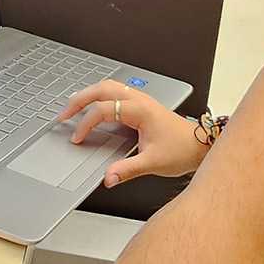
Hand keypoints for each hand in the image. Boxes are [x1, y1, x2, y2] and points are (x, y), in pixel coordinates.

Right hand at [57, 80, 209, 187]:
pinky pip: (116, 92)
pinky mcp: (142, 104)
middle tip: (63, 114)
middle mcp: (139, 100)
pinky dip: (99, 96)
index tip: (77, 138)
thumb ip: (128, 170)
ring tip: (73, 107)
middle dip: (79, 99)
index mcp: (140, 110)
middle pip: (101, 89)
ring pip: (108, 86)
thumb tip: (108, 177)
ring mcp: (141, 100)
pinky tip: (94, 107)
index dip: (86, 124)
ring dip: (89, 94)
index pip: (103, 110)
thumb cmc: (182, 149)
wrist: (200, 144)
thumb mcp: (153, 162)